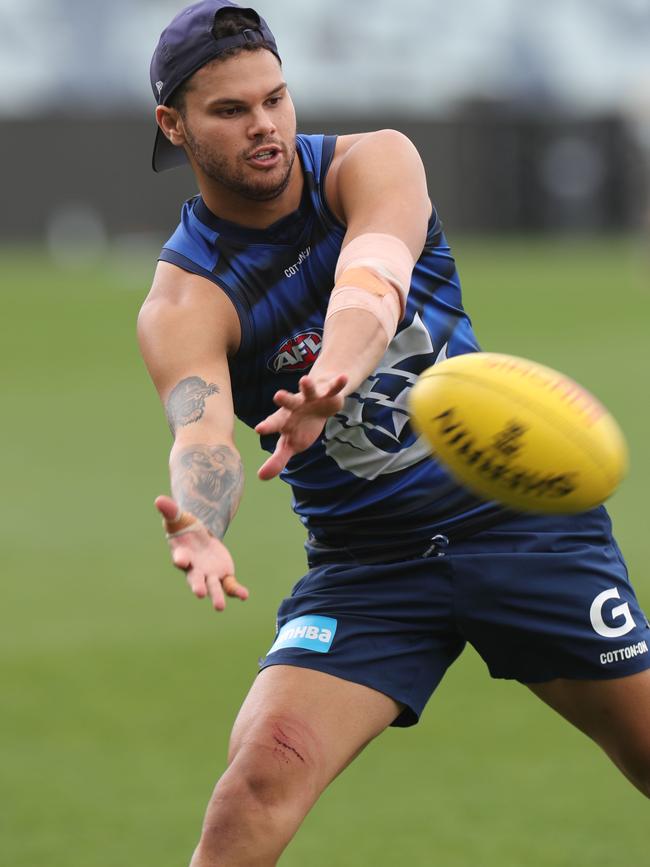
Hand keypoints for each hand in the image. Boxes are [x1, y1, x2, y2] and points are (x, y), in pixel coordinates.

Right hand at [155, 495, 248, 610]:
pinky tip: (244, 596)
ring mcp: (209, 574)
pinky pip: (230, 585)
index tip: (181, 559)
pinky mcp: (223, 574)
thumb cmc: (183, 528)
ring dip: (216, 596)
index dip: (180, 558)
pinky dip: (236, 590)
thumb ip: (170, 511)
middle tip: (198, 593)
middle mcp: (194, 568)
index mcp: (182, 555)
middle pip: (195, 579)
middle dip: (197, 586)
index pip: (180, 558)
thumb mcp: (178, 517)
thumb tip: (159, 499)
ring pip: (213, 587)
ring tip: (219, 607)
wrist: (197, 536)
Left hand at [255, 373, 347, 479]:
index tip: (259, 429)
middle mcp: (295, 406)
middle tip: (277, 395)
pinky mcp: (327, 394)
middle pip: (288, 402)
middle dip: (284, 399)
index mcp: (285, 419)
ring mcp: (311, 398)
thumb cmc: (301, 427)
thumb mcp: (290, 444)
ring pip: (308, 391)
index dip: (268, 426)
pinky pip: (333, 388)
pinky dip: (338, 383)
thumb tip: (260, 477)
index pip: (274, 423)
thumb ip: (277, 459)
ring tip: (304, 380)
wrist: (320, 406)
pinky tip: (343, 377)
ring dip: (306, 386)